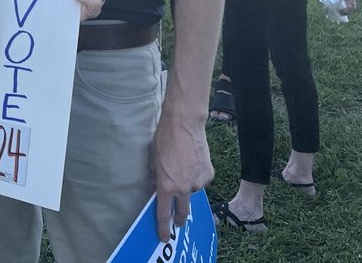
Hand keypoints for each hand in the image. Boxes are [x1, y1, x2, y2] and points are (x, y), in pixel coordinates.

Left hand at [152, 107, 214, 236]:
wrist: (184, 124)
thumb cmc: (164, 139)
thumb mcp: (153, 160)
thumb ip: (156, 177)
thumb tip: (158, 186)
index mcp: (166, 186)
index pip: (164, 214)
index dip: (163, 227)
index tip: (164, 237)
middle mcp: (183, 188)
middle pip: (182, 211)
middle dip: (179, 218)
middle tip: (179, 221)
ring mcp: (197, 183)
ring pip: (192, 190)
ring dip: (188, 184)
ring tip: (184, 164)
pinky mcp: (208, 175)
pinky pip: (201, 180)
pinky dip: (197, 174)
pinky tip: (194, 160)